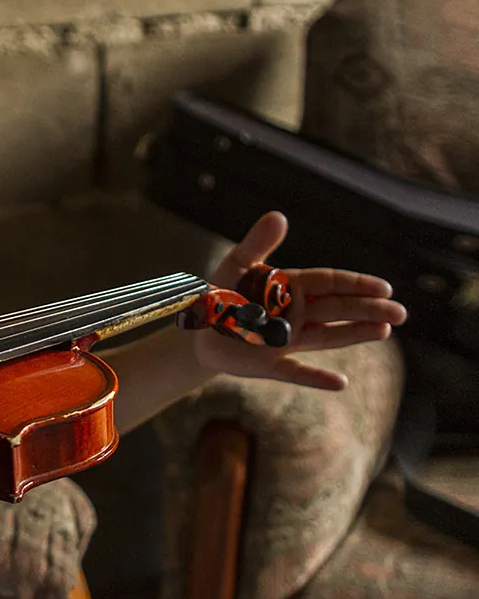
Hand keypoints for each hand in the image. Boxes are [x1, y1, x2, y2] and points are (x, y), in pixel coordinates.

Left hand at [195, 211, 407, 388]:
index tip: (383, 288)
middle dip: (368, 310)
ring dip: (354, 335)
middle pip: (337, 309)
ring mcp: (287, 341)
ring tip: (384, 331)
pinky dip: (317, 379)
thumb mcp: (236, 266)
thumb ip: (256, 244)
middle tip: (399, 313)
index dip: (356, 285)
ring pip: (327, 336)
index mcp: (291, 288)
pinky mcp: (271, 365)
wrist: (199, 330)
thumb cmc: (221, 294)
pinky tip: (340, 383)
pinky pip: (297, 373)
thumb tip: (279, 216)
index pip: (330, 283)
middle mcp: (296, 314)